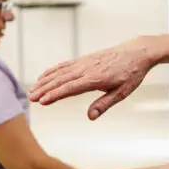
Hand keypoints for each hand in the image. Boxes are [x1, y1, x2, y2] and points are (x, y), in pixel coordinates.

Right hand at [28, 38, 155, 119]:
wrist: (137, 52)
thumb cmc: (131, 74)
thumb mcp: (122, 92)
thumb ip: (104, 104)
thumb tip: (90, 116)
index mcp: (96, 79)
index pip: (70, 88)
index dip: (55, 95)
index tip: (42, 102)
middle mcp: (87, 69)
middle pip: (61, 80)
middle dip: (45, 89)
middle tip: (31, 98)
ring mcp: (84, 62)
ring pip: (60, 72)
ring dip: (45, 81)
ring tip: (33, 90)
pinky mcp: (85, 59)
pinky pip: (65, 65)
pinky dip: (53, 70)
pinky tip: (44, 76)